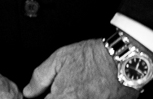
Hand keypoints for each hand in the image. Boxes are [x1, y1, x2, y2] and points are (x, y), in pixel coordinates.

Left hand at [22, 39, 138, 98]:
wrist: (125, 61)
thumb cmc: (94, 58)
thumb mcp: (60, 58)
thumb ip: (40, 77)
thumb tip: (28, 92)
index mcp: (64, 98)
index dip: (44, 98)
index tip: (47, 94)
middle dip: (59, 98)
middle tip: (66, 88)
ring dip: (72, 98)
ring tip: (79, 89)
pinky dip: (86, 98)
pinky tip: (87, 92)